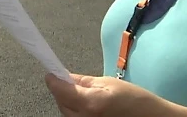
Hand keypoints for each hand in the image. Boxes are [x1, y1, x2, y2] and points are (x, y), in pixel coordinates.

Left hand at [46, 73, 170, 116]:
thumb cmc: (135, 100)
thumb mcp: (108, 83)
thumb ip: (84, 81)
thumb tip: (65, 77)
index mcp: (90, 103)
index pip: (59, 89)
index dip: (54, 79)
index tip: (52, 73)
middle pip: (60, 103)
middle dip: (62, 91)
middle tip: (72, 82)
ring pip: (66, 113)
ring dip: (68, 102)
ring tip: (84, 96)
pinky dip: (75, 112)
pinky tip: (87, 106)